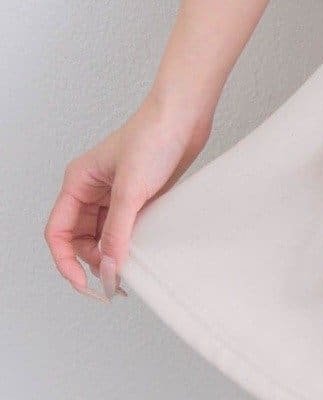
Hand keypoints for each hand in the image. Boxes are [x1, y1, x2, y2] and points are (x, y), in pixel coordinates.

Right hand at [44, 95, 215, 300]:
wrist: (187, 115)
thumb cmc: (154, 134)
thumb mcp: (131, 188)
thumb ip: (117, 231)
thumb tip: (108, 267)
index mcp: (78, 183)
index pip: (58, 232)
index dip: (65, 262)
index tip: (84, 283)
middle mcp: (92, 190)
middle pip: (79, 238)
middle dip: (93, 260)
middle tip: (115, 277)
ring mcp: (116, 193)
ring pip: (103, 235)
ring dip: (112, 252)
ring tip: (130, 266)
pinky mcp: (138, 196)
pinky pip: (126, 227)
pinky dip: (130, 241)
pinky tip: (143, 249)